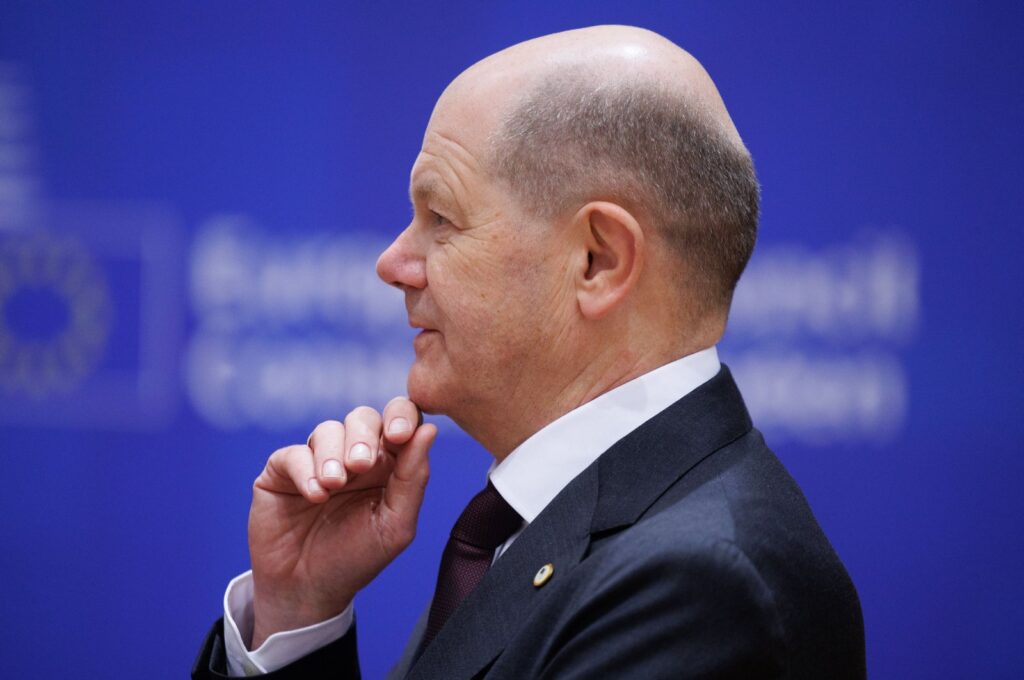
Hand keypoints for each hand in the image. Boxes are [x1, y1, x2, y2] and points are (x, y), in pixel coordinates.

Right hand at [247, 397, 435, 648]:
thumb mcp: (395, 524)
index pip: (400, 420)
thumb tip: (430, 428)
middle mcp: (353, 455)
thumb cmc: (357, 558)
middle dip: (364, 436)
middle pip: (363, 418)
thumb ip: (413, 477)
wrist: (307, 590)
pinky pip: (294, 453)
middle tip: (362, 465)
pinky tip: (315, 494)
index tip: (400, 434)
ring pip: (328, 430)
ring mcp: (317, 460)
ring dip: (333, 454)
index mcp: (388, 464)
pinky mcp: (283, 471)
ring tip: (334, 484)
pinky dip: (305, 470)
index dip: (401, 416)